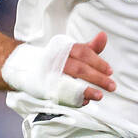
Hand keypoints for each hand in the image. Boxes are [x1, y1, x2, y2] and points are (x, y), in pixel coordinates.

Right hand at [1, 31, 115, 105]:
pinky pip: (62, 95)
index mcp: (63, 49)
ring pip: (70, 84)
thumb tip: (103, 36)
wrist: (25, 66)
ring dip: (86, 91)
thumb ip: (89, 47)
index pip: (82, 53)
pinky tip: (86, 101)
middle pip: (79, 69)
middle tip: (112, 86)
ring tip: (100, 96)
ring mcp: (50, 75)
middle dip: (97, 78)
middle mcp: (56, 61)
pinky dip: (75, 99)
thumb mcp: (71, 50)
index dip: (97, 62)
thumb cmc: (55, 58)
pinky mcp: (45, 89)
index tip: (110, 71)